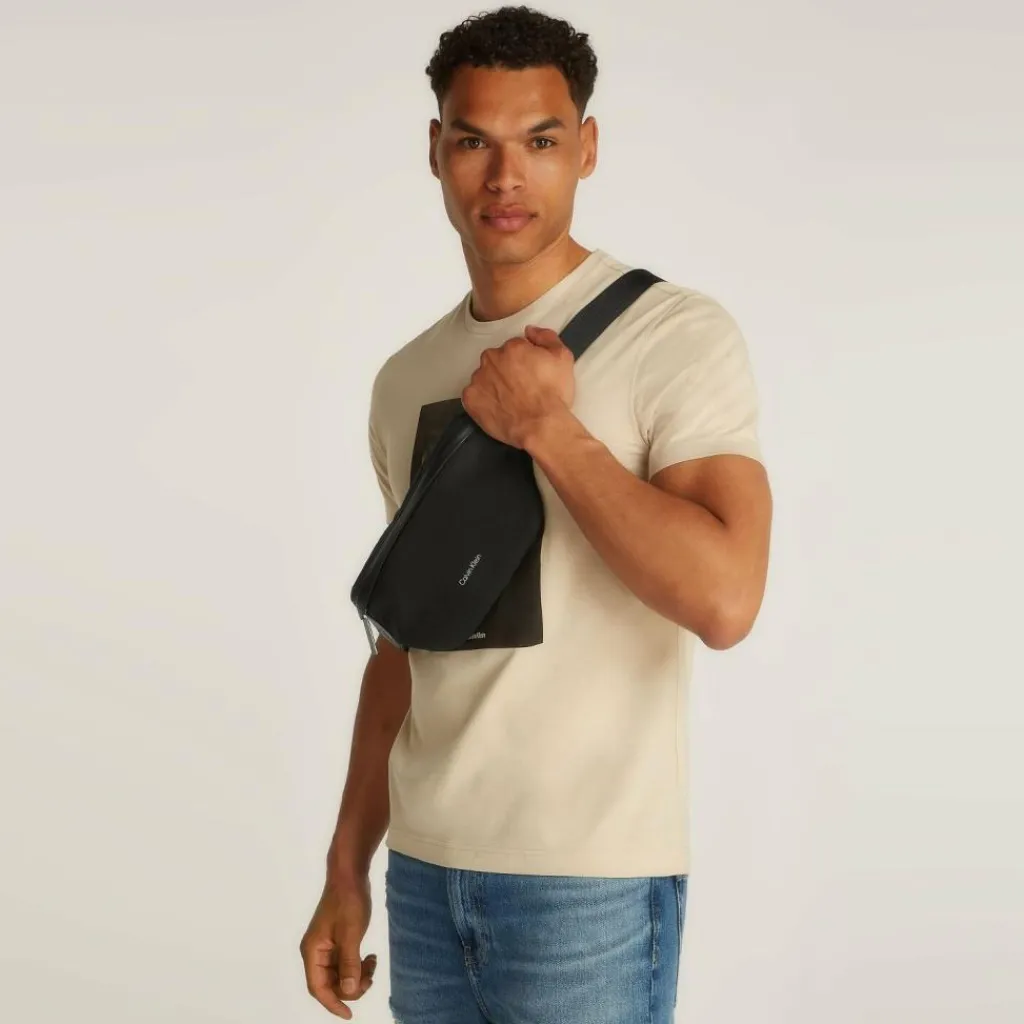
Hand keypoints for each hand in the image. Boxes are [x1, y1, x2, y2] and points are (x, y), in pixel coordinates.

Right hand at [300, 874, 376, 1018]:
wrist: (350, 875)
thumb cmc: (348, 901)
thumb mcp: (350, 933)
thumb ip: (349, 963)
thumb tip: (349, 991)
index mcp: (312, 951)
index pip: (318, 988)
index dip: (333, 1003)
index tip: (349, 1014)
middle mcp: (316, 952)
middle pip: (330, 984)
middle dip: (350, 986)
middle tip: (369, 976)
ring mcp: (326, 946)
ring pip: (339, 974)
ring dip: (356, 975)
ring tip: (372, 964)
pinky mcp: (337, 940)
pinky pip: (345, 963)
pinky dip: (358, 965)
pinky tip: (370, 958)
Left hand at [462, 324, 574, 448]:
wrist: (541, 425)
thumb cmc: (552, 396)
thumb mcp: (563, 358)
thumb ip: (546, 337)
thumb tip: (531, 331)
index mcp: (512, 347)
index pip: (514, 348)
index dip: (524, 361)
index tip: (530, 374)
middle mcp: (492, 359)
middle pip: (497, 360)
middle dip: (506, 371)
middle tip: (521, 388)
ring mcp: (479, 379)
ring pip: (484, 377)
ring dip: (493, 385)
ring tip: (510, 401)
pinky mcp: (470, 399)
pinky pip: (473, 396)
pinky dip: (482, 401)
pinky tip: (498, 408)